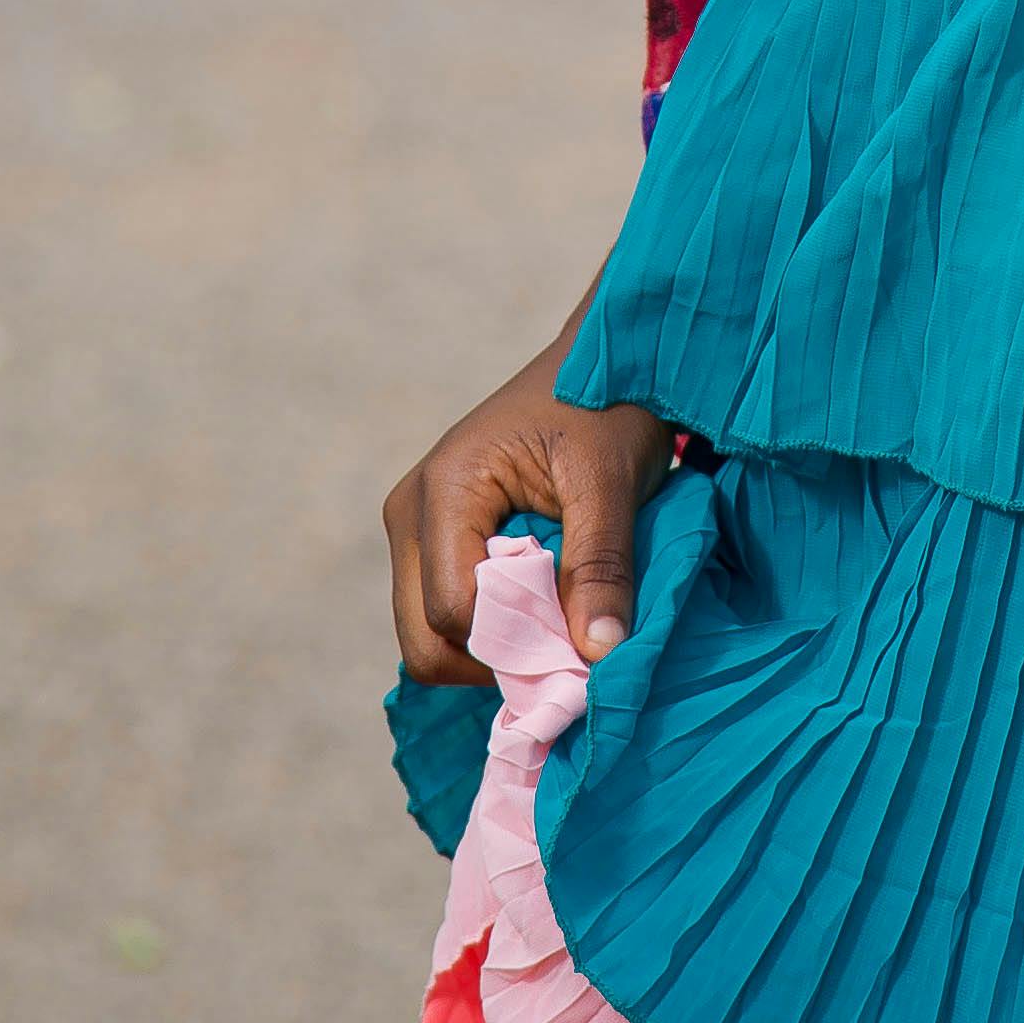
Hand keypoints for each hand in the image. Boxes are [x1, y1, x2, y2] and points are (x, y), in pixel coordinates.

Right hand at [384, 354, 671, 684]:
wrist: (605, 364)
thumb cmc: (608, 408)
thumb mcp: (613, 482)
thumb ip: (601, 566)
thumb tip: (597, 655)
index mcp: (444, 489)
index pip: (452, 610)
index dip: (514, 643)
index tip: (580, 645)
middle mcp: (410, 513)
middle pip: (425, 637)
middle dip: (496, 658)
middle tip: (568, 646)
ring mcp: (416, 529)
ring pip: (430, 636)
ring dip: (496, 646)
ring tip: (561, 620)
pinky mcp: (435, 541)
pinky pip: (446, 615)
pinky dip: (494, 629)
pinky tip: (544, 607)